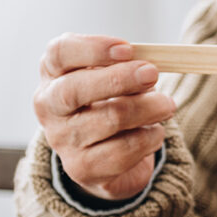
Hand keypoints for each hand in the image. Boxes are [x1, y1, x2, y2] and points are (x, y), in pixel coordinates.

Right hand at [33, 34, 174, 201]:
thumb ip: (126, 66)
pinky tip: (154, 131)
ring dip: (147, 109)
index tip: (127, 48)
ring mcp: (62, 139)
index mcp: (54, 74)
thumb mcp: (114, 77)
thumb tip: (148, 66)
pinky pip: (123, 150)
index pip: (59, 53)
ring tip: (167, 105)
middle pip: (73, 90)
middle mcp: (49, 106)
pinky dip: (149, 137)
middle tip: (152, 73)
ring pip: (108, 119)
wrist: (108, 156)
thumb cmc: (112, 103)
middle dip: (118, 79)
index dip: (92, 48)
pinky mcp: (82, 168)